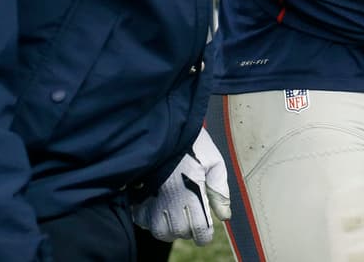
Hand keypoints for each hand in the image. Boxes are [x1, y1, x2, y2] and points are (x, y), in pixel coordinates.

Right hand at [132, 127, 231, 244]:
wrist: (163, 127)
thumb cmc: (192, 143)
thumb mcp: (214, 161)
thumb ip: (220, 191)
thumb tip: (225, 217)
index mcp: (193, 195)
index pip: (200, 233)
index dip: (204, 235)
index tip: (205, 230)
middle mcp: (172, 203)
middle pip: (179, 234)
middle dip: (187, 229)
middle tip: (191, 213)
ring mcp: (153, 201)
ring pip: (159, 232)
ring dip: (168, 228)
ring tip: (174, 213)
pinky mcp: (138, 196)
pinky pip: (142, 220)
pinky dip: (149, 219)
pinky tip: (157, 205)